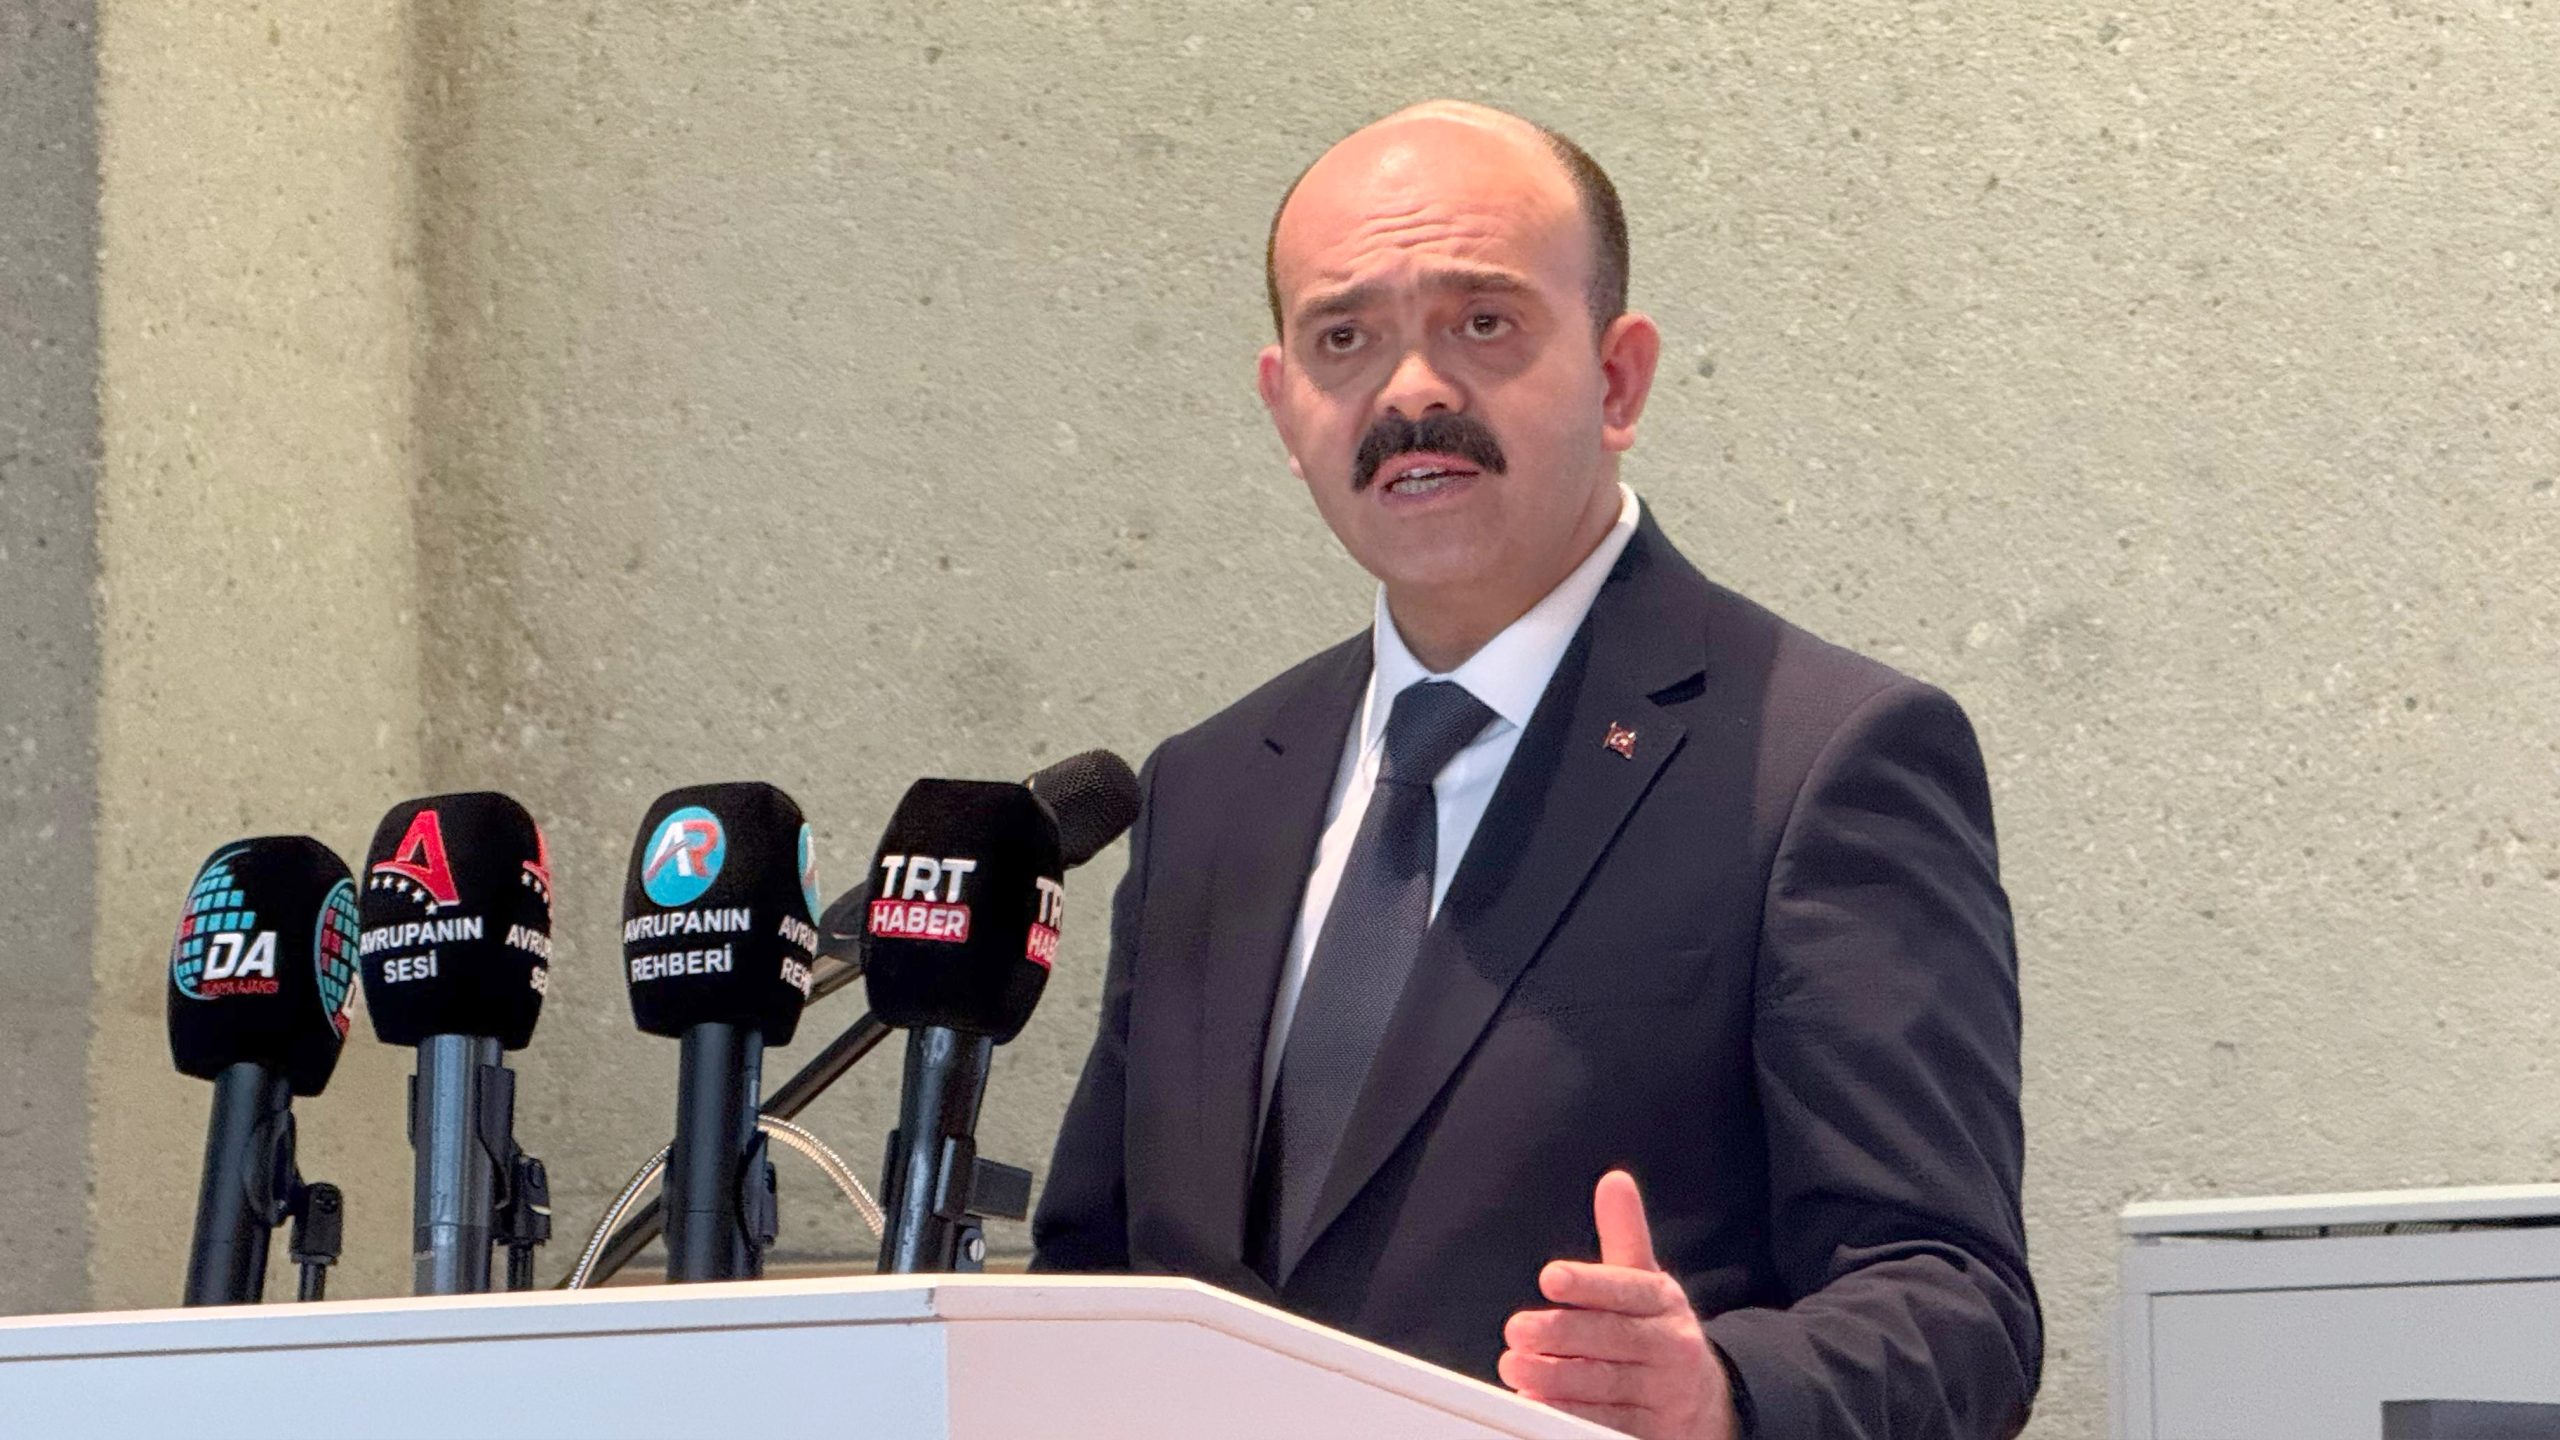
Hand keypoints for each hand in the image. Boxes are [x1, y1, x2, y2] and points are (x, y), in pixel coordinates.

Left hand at [1498, 1170, 1738, 1439]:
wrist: (1703, 1401)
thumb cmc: (1656, 1330)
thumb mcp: (1645, 1282)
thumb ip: (1625, 1234)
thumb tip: (1614, 1181)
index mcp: (1664, 1304)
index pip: (1628, 1290)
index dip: (1589, 1284)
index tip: (1550, 1277)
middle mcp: (1669, 1348)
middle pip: (1614, 1340)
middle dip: (1563, 1334)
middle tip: (1517, 1329)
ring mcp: (1661, 1395)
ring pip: (1607, 1385)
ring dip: (1557, 1378)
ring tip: (1516, 1365)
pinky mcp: (1649, 1433)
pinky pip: (1608, 1425)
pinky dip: (1571, 1416)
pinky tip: (1538, 1403)